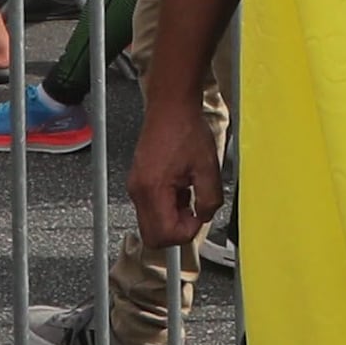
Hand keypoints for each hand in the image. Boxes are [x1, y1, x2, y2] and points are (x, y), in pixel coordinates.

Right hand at [126, 100, 219, 251]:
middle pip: (152, 236)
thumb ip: (210, 200)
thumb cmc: (185, 130)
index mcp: (153, 189)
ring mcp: (135, 187)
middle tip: (193, 212)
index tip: (199, 216)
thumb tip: (205, 217)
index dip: (187, 232)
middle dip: (176, 231)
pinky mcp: (138, 182)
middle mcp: (138, 191)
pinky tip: (180, 187)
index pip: (165, 234)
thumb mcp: (208, 168)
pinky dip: (167, 207)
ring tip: (188, 194)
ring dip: (172, 218)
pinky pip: (150, 208)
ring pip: (151, 224)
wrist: (170, 108)